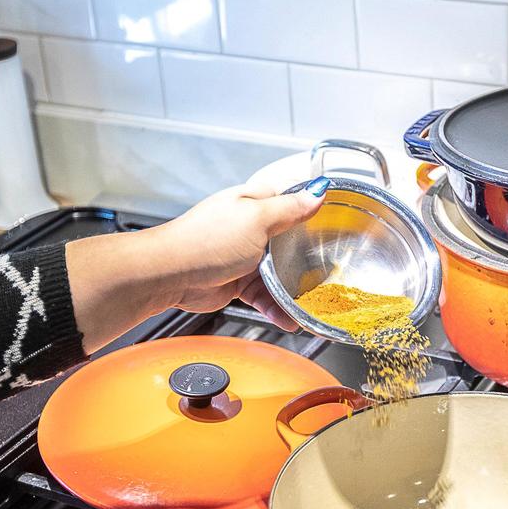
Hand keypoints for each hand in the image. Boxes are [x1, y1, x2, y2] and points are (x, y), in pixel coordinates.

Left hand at [66, 175, 328, 353]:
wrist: (169, 275)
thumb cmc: (205, 240)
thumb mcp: (256, 219)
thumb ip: (290, 209)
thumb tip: (318, 190)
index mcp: (254, 202)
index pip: (291, 201)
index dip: (313, 210)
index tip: (338, 221)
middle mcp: (250, 227)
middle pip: (290, 241)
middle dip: (308, 257)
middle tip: (331, 269)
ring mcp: (244, 256)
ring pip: (279, 272)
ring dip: (294, 289)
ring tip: (313, 302)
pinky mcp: (238, 281)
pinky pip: (265, 295)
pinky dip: (277, 307)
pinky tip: (289, 318)